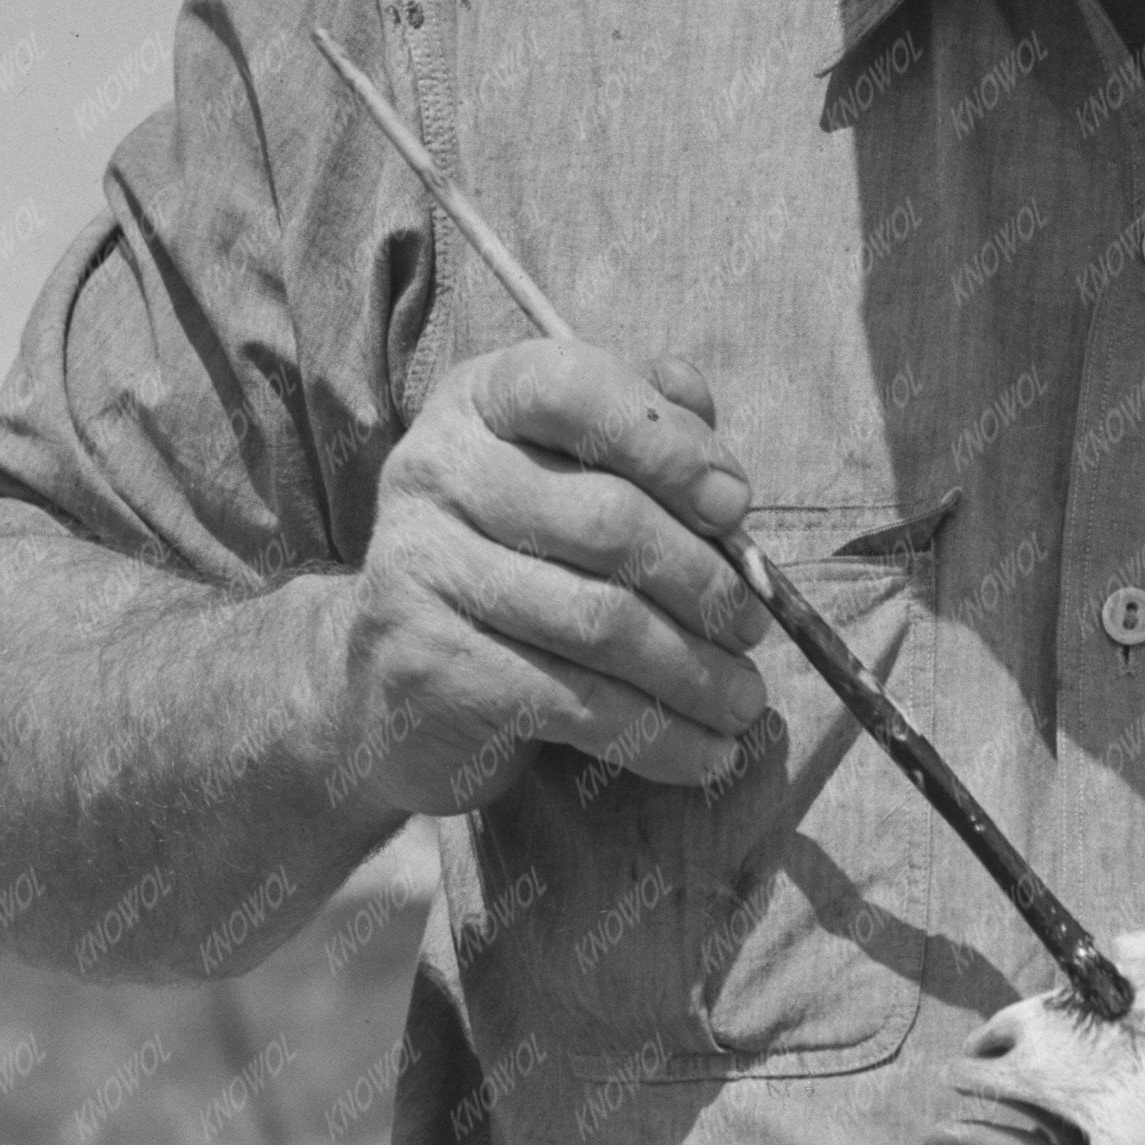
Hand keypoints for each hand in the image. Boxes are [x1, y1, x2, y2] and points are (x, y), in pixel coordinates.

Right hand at [326, 339, 777, 815]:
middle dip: (707, 585)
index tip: (736, 507)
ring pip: (602, 623)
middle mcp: (437, 470)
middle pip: (609, 522)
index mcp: (479, 402)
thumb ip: (635, 430)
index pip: (574, 389)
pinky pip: (576, 704)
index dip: (668, 445)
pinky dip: (659, 737)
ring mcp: (424, 567)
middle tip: (755, 628)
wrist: (389, 685)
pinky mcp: (432, 666)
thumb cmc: (512, 565)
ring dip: (697, 674)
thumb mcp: (565, 477)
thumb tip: (694, 391)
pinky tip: (704, 754)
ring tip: (743, 701)